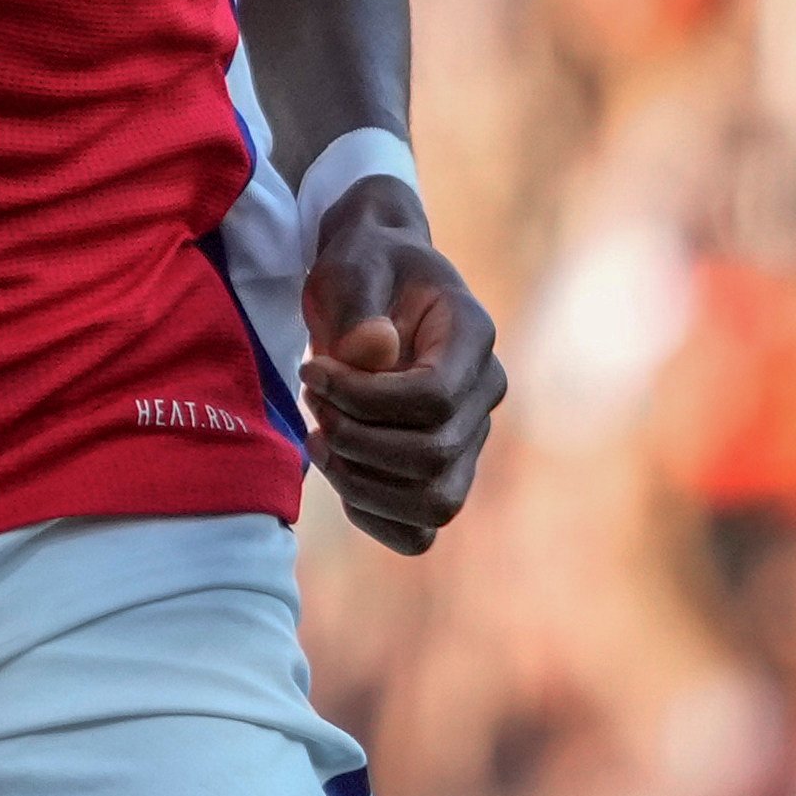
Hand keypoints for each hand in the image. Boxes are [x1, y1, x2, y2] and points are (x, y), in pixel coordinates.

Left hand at [302, 181, 502, 554]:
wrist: (374, 280)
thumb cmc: (363, 267)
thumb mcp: (350, 264)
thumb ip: (358, 305)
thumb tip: (373, 354)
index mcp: (472, 334)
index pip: (433, 397)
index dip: (363, 398)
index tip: (312, 372)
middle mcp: (483, 393)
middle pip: (433, 457)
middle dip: (355, 440)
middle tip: (312, 402)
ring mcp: (468, 437)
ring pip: (434, 504)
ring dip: (359, 482)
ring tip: (319, 436)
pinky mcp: (443, 470)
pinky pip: (421, 530)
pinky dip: (373, 517)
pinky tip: (338, 470)